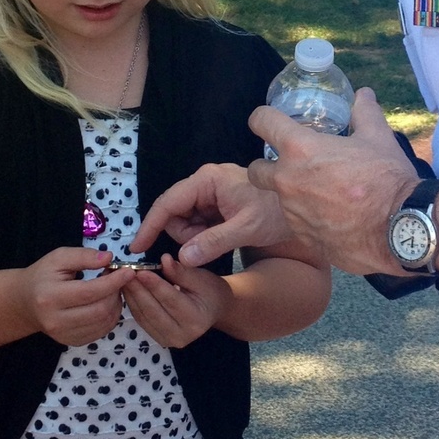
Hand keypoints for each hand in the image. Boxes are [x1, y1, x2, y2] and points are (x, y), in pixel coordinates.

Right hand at [18, 248, 131, 345]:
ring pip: (104, 322)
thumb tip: (109, 258)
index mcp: (50, 297)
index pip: (90, 292)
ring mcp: (63, 335)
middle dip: (116, 293)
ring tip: (112, 290)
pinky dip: (110, 317)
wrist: (25, 302)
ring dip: (116, 305)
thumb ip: (84, 256)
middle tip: (118, 279)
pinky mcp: (72, 342)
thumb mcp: (59, 257)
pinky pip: (101, 332)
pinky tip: (106, 303)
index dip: (114, 282)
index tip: (129, 271)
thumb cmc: (44, 275)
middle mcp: (55, 321)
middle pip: (100, 310)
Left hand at [122, 255, 229, 346]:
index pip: (170, 300)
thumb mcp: (201, 278)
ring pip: (143, 316)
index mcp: (195, 320)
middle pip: (153, 310)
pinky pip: (141, 320)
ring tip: (123, 278)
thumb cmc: (210, 290)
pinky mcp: (159, 339)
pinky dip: (132, 304)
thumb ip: (181, 271)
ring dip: (131, 296)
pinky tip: (127, 289)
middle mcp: (181, 336)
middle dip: (138, 290)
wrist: (214, 309)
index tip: (140, 271)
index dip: (154, 285)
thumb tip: (164, 259)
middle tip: (125, 272)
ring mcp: (168, 340)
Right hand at [130, 163, 289, 267]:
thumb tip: (183, 258)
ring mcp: (211, 193)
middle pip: (174, 214)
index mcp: (208, 180)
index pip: (168, 203)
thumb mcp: (246, 229)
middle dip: (185, 234)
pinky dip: (204, 236)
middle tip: (210, 244)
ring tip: (224, 238)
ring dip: (196, 237)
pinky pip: (198, 224)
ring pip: (185, 221)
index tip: (136, 248)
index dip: (150, 225)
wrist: (302, 207)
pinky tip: (224, 238)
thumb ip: (213, 242)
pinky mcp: (217, 204)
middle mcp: (205, 183)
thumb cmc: (276, 211)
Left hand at [246, 88, 420, 275]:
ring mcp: (293, 212)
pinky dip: (309, 217)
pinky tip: (333, 216)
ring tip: (322, 193)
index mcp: (300, 149)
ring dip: (293, 194)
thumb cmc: (387, 179)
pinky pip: (297, 223)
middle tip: (290, 165)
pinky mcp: (303, 237)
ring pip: (279, 200)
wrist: (401, 230)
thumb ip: (365, 113)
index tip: (267, 121)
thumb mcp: (379, 138)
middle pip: (255, 170)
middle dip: (266, 165)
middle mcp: (288, 180)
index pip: (262, 122)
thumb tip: (364, 95)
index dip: (263, 118)